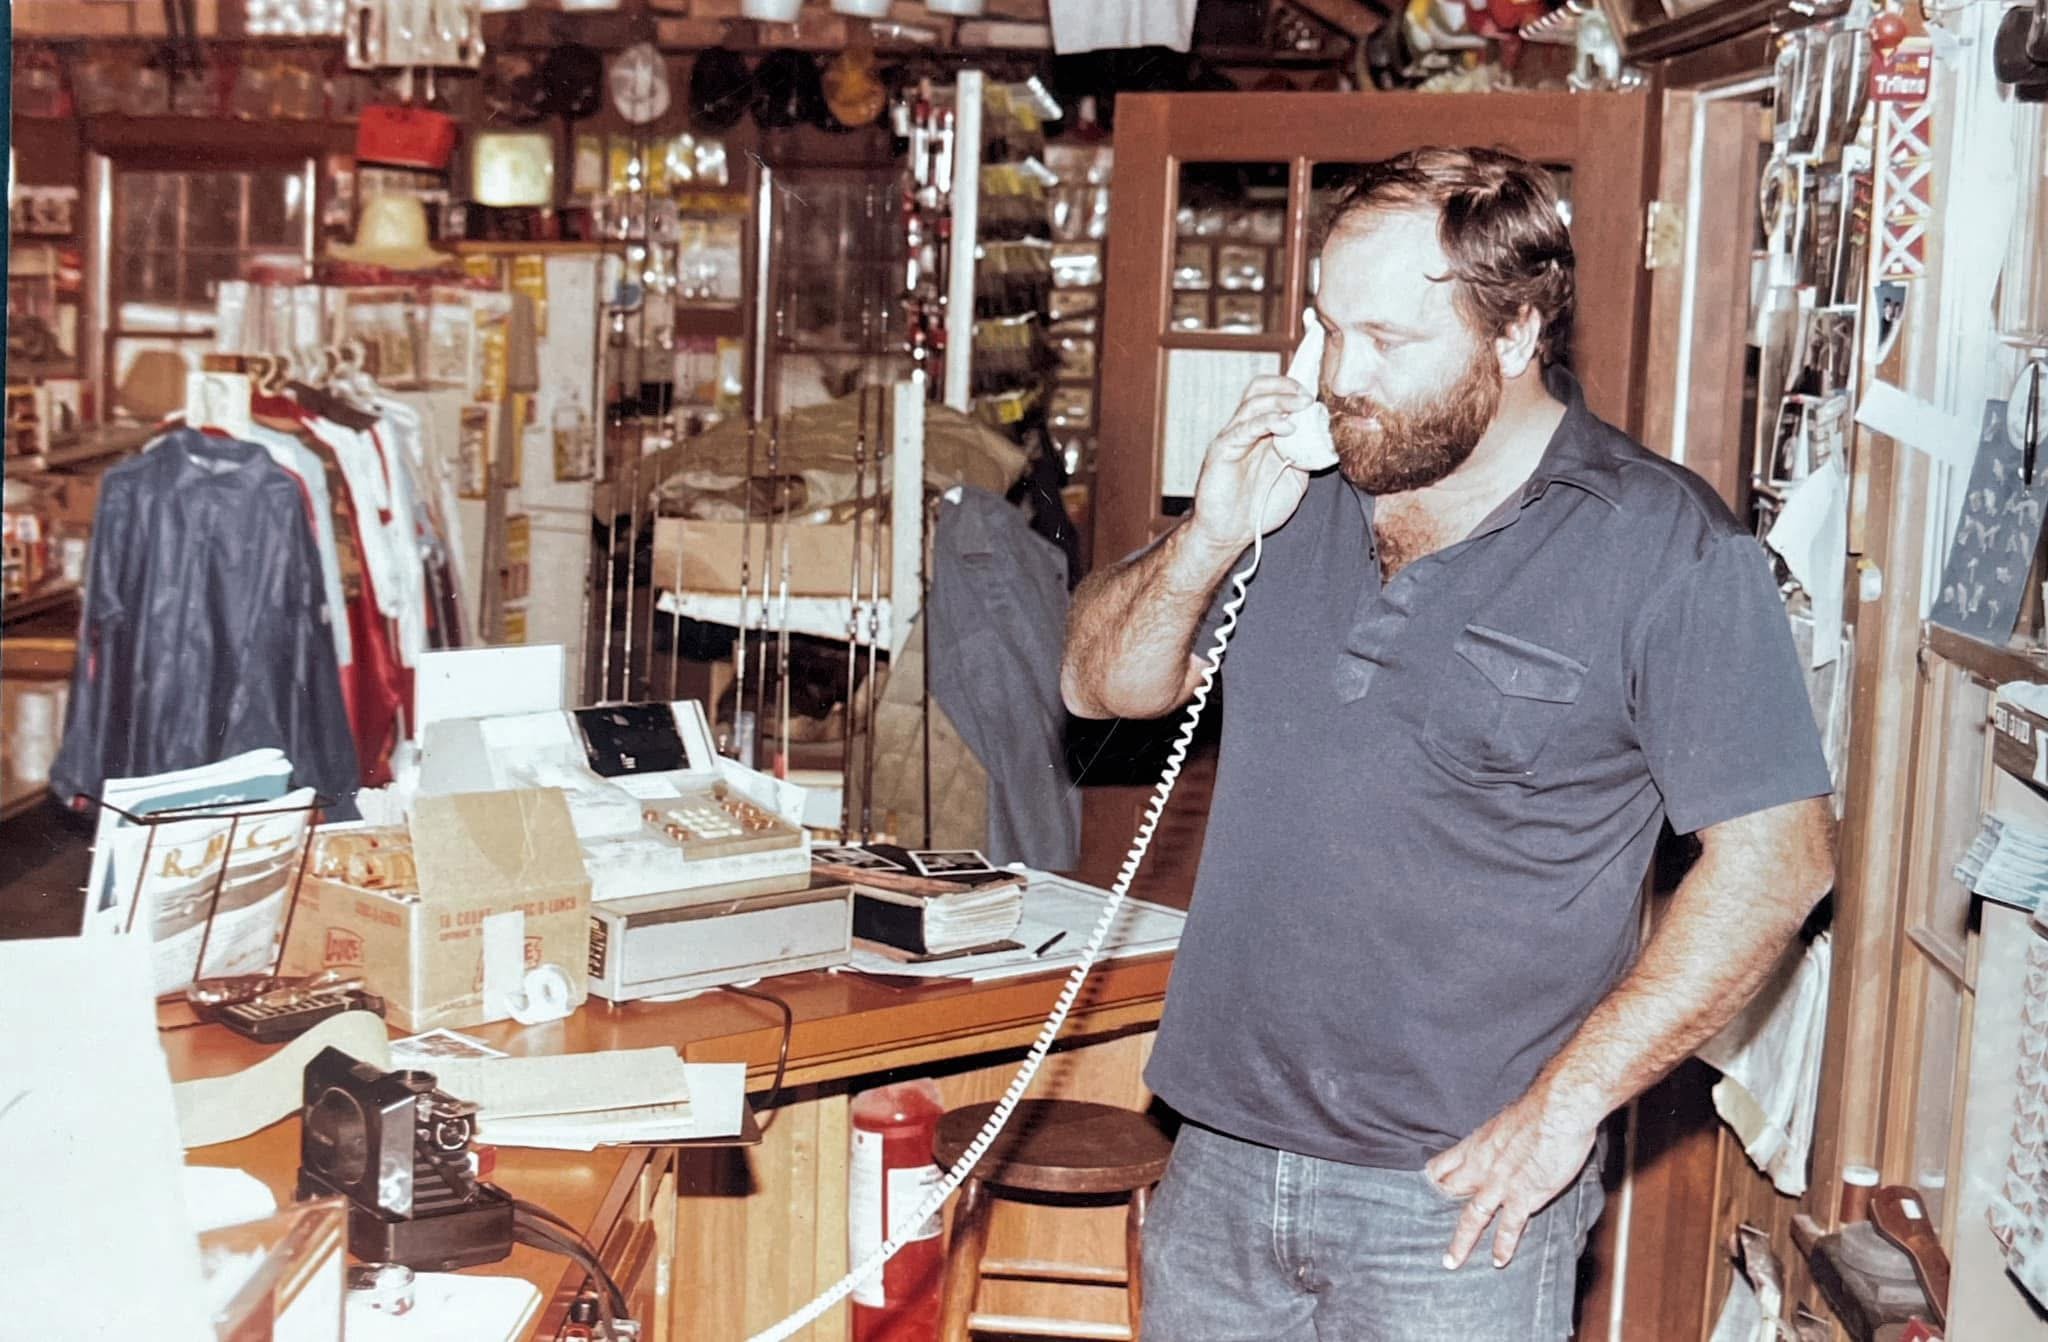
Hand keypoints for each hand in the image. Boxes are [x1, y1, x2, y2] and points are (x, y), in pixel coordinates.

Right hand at [1186, 375, 1316, 555]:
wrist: (1229, 534)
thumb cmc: (1259, 507)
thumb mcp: (1295, 478)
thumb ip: (1307, 456)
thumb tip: (1327, 438)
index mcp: (1262, 432)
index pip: (1273, 394)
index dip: (1294, 387)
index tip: (1318, 393)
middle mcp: (1245, 429)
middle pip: (1259, 388)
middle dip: (1286, 385)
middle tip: (1309, 396)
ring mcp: (1232, 437)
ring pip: (1253, 403)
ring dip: (1281, 399)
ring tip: (1303, 404)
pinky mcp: (1222, 450)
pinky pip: (1244, 428)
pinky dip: (1267, 421)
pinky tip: (1287, 427)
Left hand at [1423, 1082, 1600, 1270]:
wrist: (1558, 1110)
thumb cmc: (1539, 1109)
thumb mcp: (1507, 1120)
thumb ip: (1500, 1138)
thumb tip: (1503, 1141)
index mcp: (1477, 1144)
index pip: (1443, 1164)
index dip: (1434, 1179)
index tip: (1427, 1190)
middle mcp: (1482, 1165)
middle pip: (1451, 1191)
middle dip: (1437, 1211)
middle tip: (1426, 1229)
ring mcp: (1501, 1183)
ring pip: (1472, 1217)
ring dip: (1461, 1242)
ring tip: (1451, 1261)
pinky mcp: (1524, 1195)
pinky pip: (1509, 1227)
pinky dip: (1502, 1246)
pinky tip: (1498, 1261)